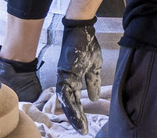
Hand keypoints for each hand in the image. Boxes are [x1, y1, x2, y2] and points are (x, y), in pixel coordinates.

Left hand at [55, 17, 100, 132]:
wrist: (82, 29)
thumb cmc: (86, 45)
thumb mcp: (93, 67)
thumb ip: (93, 82)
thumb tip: (93, 98)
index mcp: (72, 78)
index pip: (74, 99)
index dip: (78, 112)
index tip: (84, 125)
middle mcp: (65, 79)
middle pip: (68, 102)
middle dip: (75, 117)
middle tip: (82, 130)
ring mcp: (63, 75)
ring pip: (65, 99)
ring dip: (73, 113)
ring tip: (80, 124)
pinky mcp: (63, 71)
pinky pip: (65, 90)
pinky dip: (70, 101)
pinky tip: (77, 110)